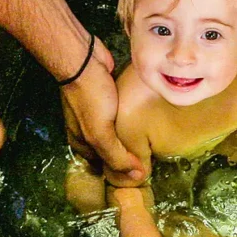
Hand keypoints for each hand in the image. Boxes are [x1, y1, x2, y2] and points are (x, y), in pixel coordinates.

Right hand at [61, 39, 143, 185]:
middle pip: (110, 150)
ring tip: (155, 142)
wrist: (84, 59)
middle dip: (128, 156)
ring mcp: (98, 114)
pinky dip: (132, 120)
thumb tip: (138, 177)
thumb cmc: (89, 97)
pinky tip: (147, 121)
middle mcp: (88, 131)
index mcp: (82, 143)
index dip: (121, 173)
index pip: (103, 167)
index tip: (143, 175)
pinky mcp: (108, 99)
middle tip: (153, 160)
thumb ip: (117, 156)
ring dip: (131, 137)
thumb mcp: (100, 133)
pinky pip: (121, 115)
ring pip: (117, 133)